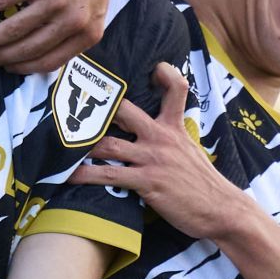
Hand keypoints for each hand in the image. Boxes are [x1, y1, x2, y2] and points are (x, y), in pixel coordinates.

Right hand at [0, 0, 114, 74]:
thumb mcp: (93, 6)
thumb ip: (75, 31)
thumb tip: (45, 56)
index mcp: (89, 31)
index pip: (50, 61)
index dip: (23, 68)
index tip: (5, 68)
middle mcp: (73, 20)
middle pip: (29, 48)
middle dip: (0, 57)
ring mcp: (55, 1)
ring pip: (14, 29)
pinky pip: (4, 2)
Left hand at [67, 63, 249, 241]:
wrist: (222, 210)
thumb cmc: (205, 184)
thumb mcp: (192, 151)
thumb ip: (173, 137)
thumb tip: (153, 135)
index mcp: (176, 127)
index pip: (176, 88)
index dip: (164, 74)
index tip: (150, 68)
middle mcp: (163, 137)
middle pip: (126, 110)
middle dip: (97, 107)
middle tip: (69, 102)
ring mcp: (153, 158)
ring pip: (108, 144)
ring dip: (81, 145)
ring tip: (57, 143)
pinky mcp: (147, 181)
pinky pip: (107, 175)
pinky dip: (84, 175)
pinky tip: (68, 175)